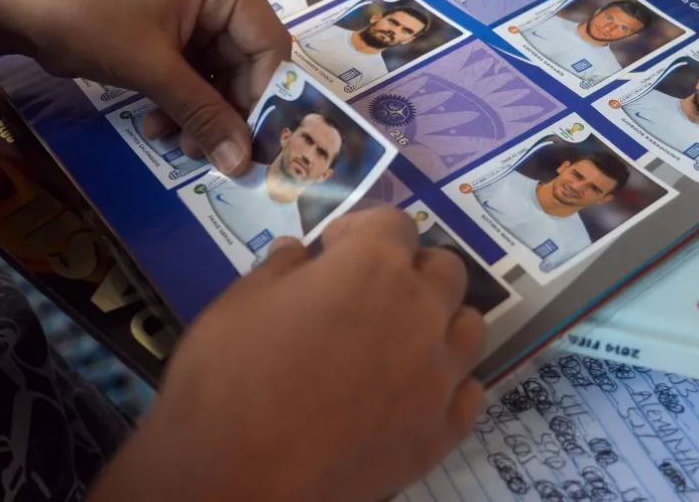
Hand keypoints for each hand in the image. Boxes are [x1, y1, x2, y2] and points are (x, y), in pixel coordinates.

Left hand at [18, 0, 289, 173]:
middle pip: (246, 61)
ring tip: (176, 143)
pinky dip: (182, 98)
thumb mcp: (151, 70)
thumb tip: (243, 165)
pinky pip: (194, 67)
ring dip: (201, 110)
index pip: (269, 46)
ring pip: (219, 70)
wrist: (14, 2)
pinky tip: (159, 123)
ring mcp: (193, 4)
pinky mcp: (170, 22)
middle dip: (226, 110)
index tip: (253, 148)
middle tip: (207, 153)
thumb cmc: (87, 21)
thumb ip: (204, 115)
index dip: (265, 99)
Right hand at [91, 207, 486, 501]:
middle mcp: (421, 311)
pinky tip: (417, 393)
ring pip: (469, 327)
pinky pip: (469, 394)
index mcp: (374, 266)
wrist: (236, 479)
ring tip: (401, 342)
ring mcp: (439, 374)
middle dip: (411, 271)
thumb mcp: (241, 302)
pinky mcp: (441, 432)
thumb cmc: (230, 378)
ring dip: (441, 323)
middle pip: (445, 269)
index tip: (334, 249)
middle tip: (370, 294)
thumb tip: (300, 253)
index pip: (394, 222)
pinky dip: (449, 386)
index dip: (362, 230)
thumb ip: (281, 269)